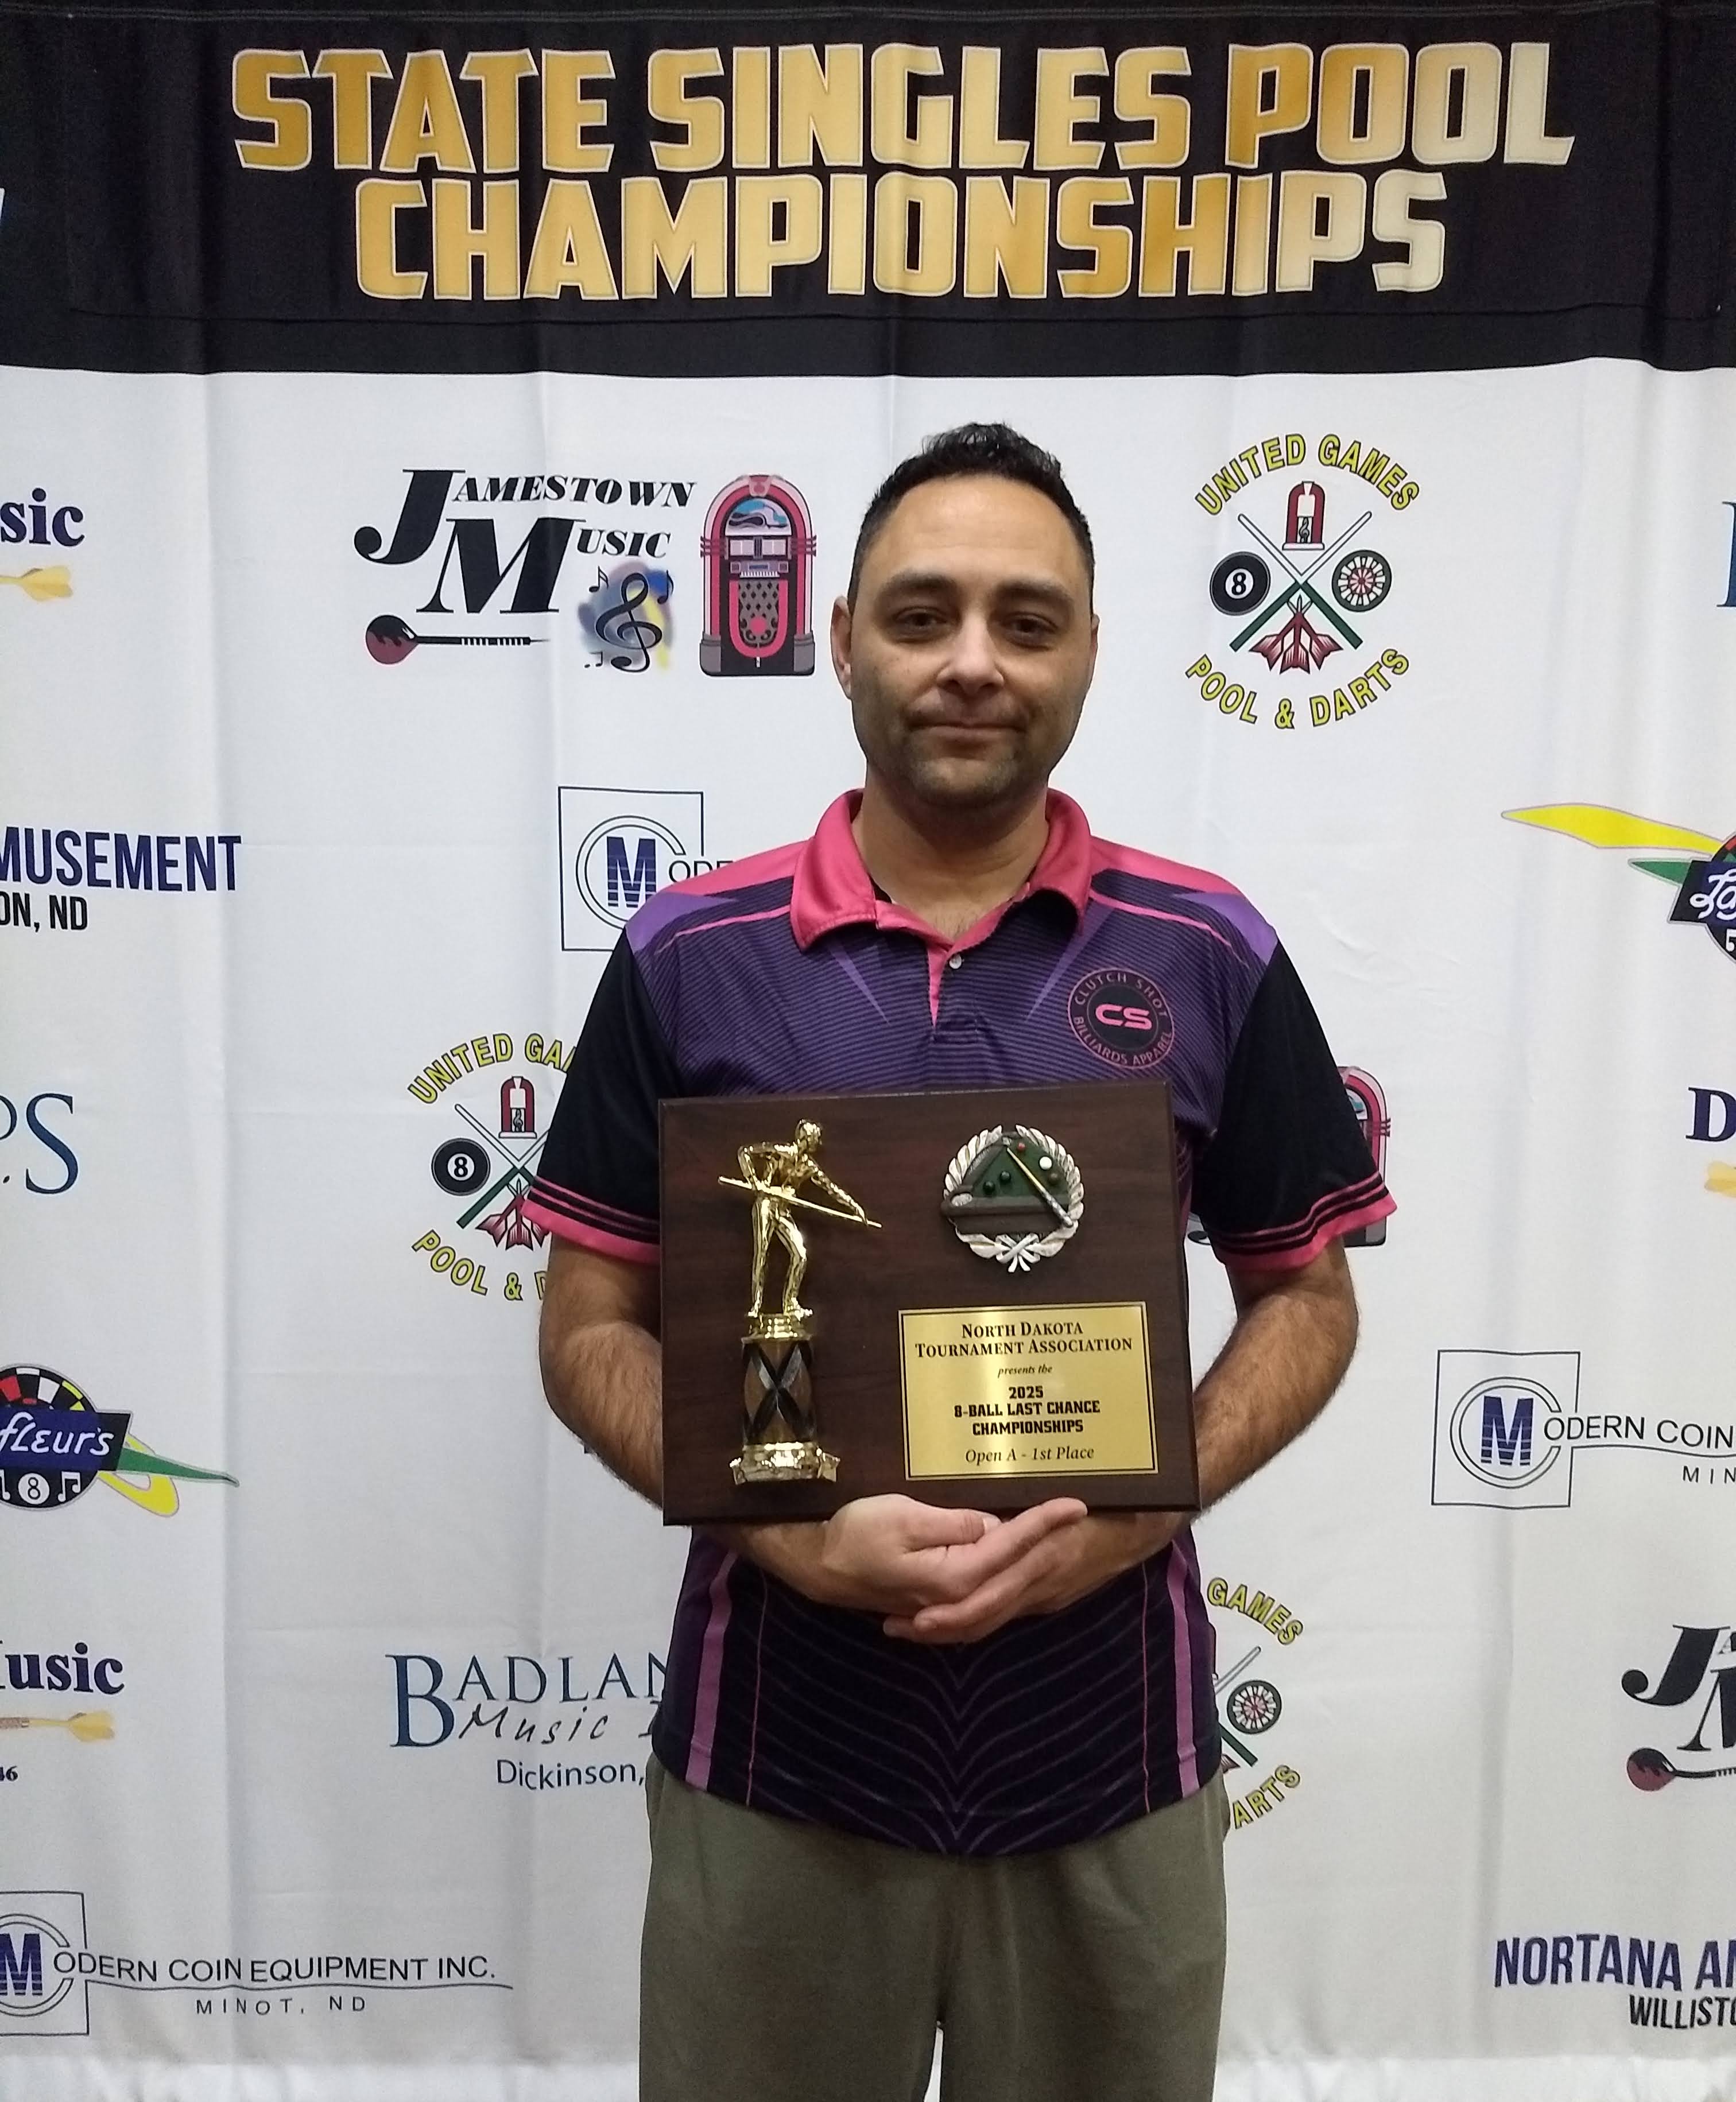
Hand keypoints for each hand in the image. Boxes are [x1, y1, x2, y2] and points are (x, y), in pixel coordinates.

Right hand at [737, 1494, 1086, 1616]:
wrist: (820, 1565)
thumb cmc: (857, 1534)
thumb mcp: (904, 1517)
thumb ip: (953, 1524)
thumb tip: (993, 1525)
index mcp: (955, 1575)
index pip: (1011, 1545)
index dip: (1045, 1522)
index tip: (1075, 1504)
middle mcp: (958, 1597)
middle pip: (1016, 1570)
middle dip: (1051, 1542)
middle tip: (1079, 1514)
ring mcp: (948, 1605)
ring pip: (1005, 1588)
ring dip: (1033, 1563)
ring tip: (1058, 1537)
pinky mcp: (939, 1603)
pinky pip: (986, 1598)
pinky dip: (1007, 1587)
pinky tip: (1017, 1575)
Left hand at [884, 1510, 1186, 1644]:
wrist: (1139, 1527)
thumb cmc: (1099, 1508)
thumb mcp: (1055, 1508)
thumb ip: (1020, 1521)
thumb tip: (978, 1528)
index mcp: (1037, 1562)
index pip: (987, 1597)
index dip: (950, 1613)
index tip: (917, 1618)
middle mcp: (1038, 1587)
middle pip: (982, 1618)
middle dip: (940, 1628)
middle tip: (896, 1628)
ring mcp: (1044, 1595)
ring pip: (991, 1620)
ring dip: (950, 1627)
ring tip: (908, 1626)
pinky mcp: (1047, 1597)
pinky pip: (1003, 1614)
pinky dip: (974, 1618)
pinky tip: (947, 1614)